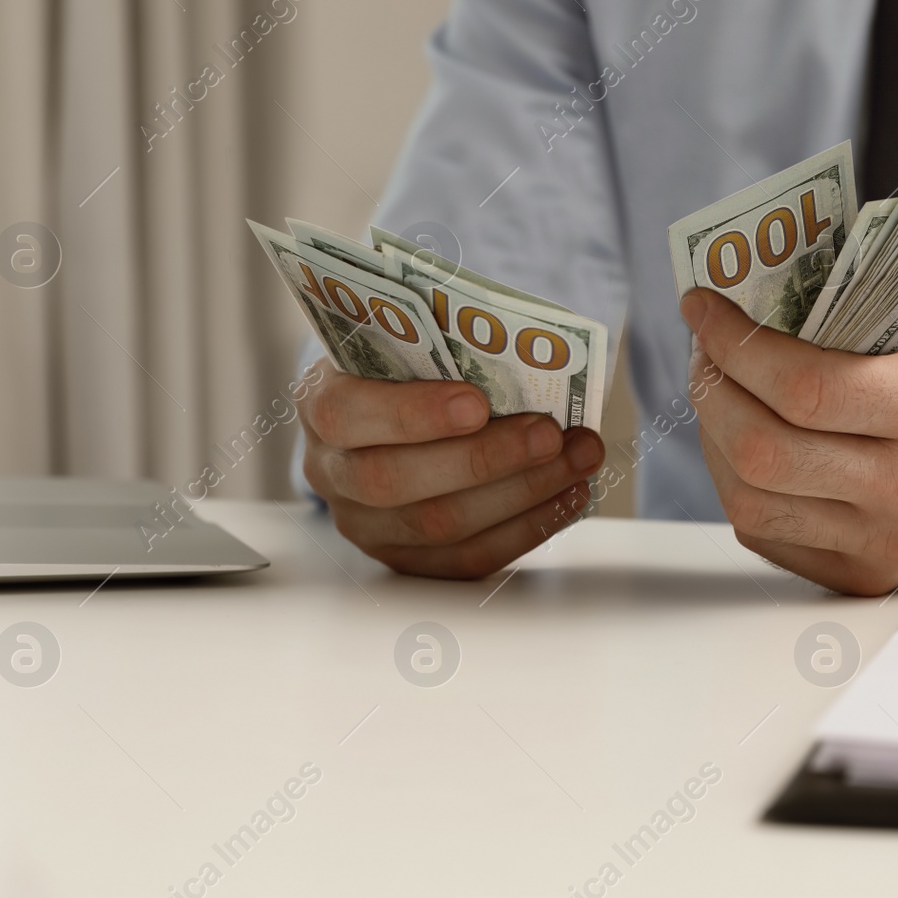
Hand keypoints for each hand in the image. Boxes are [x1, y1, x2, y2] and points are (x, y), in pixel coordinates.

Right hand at [299, 360, 604, 578]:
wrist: (391, 412)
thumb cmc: (408, 365)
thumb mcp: (405, 338)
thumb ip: (439, 342)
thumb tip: (518, 346)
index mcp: (320, 403)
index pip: (347, 414)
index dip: (412, 414)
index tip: (477, 402)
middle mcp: (331, 471)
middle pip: (395, 481)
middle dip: (483, 459)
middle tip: (549, 434)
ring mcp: (366, 524)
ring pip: (439, 526)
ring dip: (521, 492)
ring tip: (577, 458)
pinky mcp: (408, 559)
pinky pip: (468, 558)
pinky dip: (527, 527)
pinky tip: (567, 495)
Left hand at [680, 289, 897, 595]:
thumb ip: (848, 303)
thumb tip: (745, 283)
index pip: (804, 387)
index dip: (734, 346)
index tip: (701, 308)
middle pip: (764, 451)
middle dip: (712, 392)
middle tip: (704, 353)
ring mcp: (885, 541)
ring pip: (751, 500)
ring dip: (714, 439)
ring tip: (720, 395)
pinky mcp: (862, 575)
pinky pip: (765, 532)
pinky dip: (739, 482)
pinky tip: (745, 443)